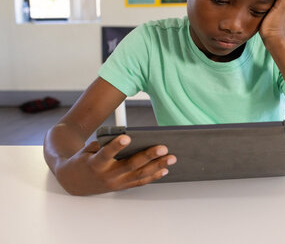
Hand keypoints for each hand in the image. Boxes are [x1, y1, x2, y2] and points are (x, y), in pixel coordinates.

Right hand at [55, 135, 176, 195]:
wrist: (72, 182)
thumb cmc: (83, 161)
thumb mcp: (86, 149)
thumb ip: (102, 144)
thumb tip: (124, 138)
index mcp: (95, 163)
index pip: (106, 154)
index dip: (116, 146)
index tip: (126, 137)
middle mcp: (107, 175)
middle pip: (131, 165)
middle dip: (149, 156)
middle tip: (163, 148)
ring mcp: (116, 183)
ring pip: (139, 175)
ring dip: (157, 166)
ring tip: (171, 158)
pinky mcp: (121, 187)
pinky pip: (140, 182)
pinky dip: (153, 176)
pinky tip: (164, 169)